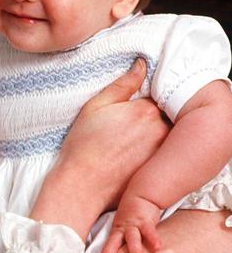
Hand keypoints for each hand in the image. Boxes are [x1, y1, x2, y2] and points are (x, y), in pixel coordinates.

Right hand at [43, 60, 168, 237]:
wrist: (82, 187)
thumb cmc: (83, 147)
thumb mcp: (95, 107)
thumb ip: (123, 84)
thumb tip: (143, 64)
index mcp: (146, 111)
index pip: (160, 95)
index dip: (149, 98)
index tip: (136, 105)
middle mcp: (161, 131)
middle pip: (169, 114)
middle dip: (158, 115)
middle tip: (134, 124)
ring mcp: (164, 152)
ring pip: (171, 134)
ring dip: (160, 132)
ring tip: (135, 140)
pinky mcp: (162, 170)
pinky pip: (167, 153)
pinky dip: (159, 151)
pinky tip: (137, 155)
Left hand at [99, 191, 162, 252]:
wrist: (142, 196)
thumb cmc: (133, 217)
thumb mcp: (124, 228)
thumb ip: (124, 242)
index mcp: (116, 232)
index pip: (107, 246)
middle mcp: (122, 229)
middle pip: (113, 243)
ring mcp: (133, 225)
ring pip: (132, 238)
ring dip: (134, 250)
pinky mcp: (146, 221)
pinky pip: (150, 231)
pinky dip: (153, 239)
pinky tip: (158, 248)